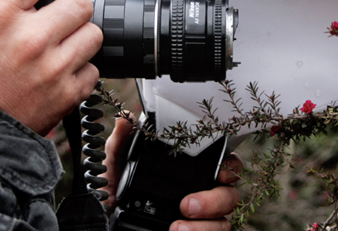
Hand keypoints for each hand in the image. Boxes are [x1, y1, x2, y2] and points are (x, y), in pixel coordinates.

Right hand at [0, 0, 102, 134]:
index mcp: (0, 13)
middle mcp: (32, 37)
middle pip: (82, 1)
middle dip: (71, 4)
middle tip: (60, 13)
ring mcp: (54, 67)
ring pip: (93, 34)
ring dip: (80, 36)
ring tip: (62, 44)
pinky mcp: (68, 93)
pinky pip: (93, 70)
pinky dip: (81, 70)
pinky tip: (61, 72)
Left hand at [102, 115, 242, 230]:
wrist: (107, 225)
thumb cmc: (116, 195)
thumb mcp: (116, 168)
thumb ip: (121, 143)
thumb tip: (127, 118)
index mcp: (189, 170)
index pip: (223, 162)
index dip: (229, 166)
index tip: (221, 173)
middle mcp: (202, 192)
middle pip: (229, 193)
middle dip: (214, 200)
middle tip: (187, 205)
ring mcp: (203, 217)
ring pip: (224, 220)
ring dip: (205, 224)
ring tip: (177, 227)